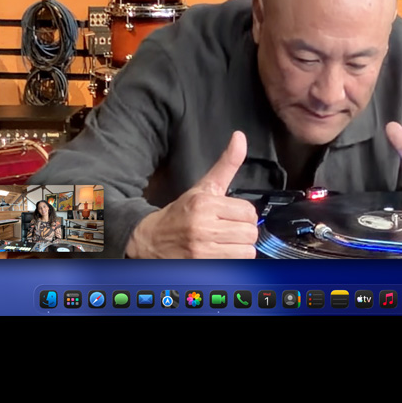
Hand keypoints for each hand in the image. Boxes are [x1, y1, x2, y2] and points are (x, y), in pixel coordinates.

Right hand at [126, 131, 258, 257]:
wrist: (151, 239)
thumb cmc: (181, 212)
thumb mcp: (203, 187)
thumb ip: (226, 164)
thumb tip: (240, 137)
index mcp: (205, 203)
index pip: (249, 212)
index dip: (243, 215)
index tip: (231, 215)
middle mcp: (203, 226)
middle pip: (250, 232)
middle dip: (243, 231)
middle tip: (229, 229)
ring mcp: (202, 249)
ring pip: (246, 250)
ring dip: (240, 247)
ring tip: (225, 241)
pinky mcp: (202, 266)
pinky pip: (236, 264)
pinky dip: (233, 260)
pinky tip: (220, 252)